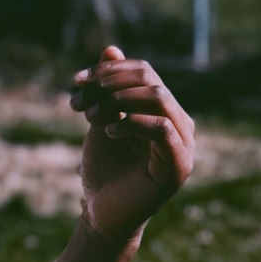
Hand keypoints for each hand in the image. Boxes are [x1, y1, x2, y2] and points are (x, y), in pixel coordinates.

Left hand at [71, 46, 194, 238]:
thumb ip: (108, 88)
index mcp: (164, 110)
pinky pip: (161, 129)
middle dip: (110, 84)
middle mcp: (180, 123)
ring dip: (119, 100)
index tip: (77, 79)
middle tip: (80, 98)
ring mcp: (183, 144)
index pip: (144, 72)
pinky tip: (109, 130)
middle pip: (150, 81)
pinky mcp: (179, 166)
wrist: (103, 213)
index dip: (110, 70)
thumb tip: (110, 48)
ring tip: (92, 116)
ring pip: (158, 99)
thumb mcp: (101, 119)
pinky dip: (132, 123)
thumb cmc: (104, 168)